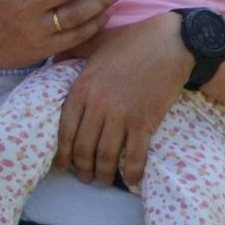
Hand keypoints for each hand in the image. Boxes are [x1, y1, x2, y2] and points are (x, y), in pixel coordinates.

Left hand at [53, 10, 188, 186]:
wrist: (170, 43)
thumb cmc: (132, 42)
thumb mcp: (95, 43)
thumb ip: (74, 53)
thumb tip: (54, 58)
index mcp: (82, 88)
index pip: (64, 130)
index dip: (62, 153)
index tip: (61, 165)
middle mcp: (97, 105)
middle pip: (83, 148)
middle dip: (82, 168)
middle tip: (85, 177)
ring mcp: (121, 115)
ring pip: (105, 157)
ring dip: (103, 175)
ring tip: (103, 181)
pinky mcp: (144, 122)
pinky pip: (134, 156)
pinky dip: (131, 172)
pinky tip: (130, 179)